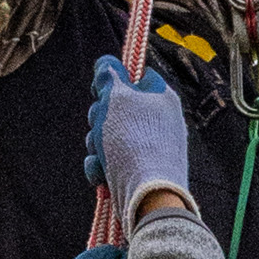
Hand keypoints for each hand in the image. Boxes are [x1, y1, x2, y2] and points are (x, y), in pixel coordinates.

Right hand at [86, 56, 192, 219]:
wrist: (148, 196)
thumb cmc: (134, 141)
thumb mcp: (117, 98)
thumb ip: (109, 77)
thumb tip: (107, 62)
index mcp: (161, 98)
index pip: (136, 76)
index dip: (114, 80)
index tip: (101, 89)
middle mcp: (159, 122)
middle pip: (116, 108)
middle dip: (99, 118)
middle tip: (100, 126)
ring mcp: (150, 149)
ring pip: (108, 136)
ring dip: (96, 146)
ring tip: (103, 157)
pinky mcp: (139, 173)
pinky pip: (111, 162)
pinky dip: (102, 167)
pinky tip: (102, 176)